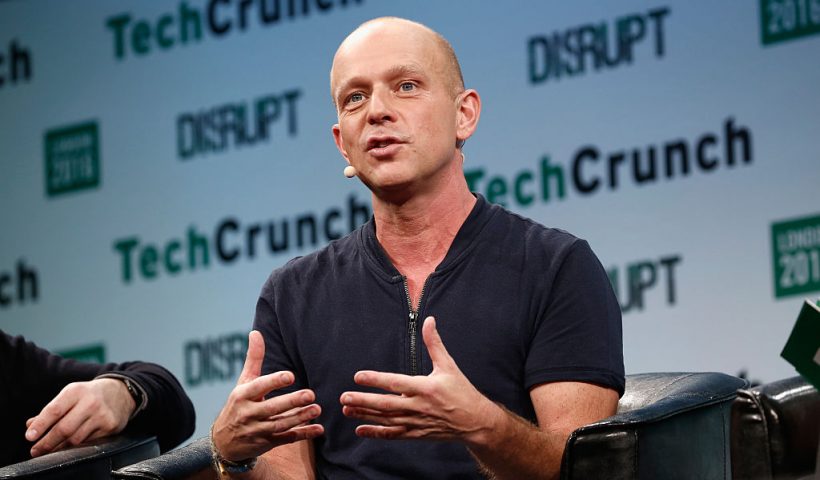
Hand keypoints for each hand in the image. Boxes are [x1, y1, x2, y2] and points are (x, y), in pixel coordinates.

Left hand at [26, 377, 135, 456]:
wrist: (122, 392)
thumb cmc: (90, 394)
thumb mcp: (71, 394)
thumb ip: (52, 409)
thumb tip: (31, 425)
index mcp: (76, 391)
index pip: (54, 410)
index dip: (40, 425)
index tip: (30, 436)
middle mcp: (90, 402)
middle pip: (64, 428)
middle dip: (47, 442)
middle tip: (36, 450)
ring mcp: (102, 415)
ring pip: (76, 439)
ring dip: (60, 447)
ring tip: (50, 450)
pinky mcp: (110, 426)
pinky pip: (89, 442)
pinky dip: (77, 447)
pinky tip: (70, 447)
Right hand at [211, 330, 323, 461]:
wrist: (223, 442)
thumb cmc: (238, 405)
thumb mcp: (242, 382)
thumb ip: (253, 359)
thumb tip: (256, 332)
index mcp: (242, 395)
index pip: (258, 387)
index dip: (274, 381)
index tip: (290, 376)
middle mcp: (248, 413)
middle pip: (272, 408)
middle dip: (291, 402)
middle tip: (310, 394)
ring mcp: (257, 431)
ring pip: (280, 424)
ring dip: (300, 418)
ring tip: (316, 409)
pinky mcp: (266, 443)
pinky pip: (286, 439)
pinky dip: (303, 435)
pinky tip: (319, 429)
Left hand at [340, 317, 499, 445]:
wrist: (475, 422)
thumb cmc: (462, 391)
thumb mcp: (449, 366)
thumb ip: (435, 344)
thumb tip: (429, 321)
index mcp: (426, 388)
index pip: (396, 383)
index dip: (376, 379)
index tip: (358, 376)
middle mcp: (419, 406)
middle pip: (386, 404)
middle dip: (364, 400)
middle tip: (344, 396)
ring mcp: (416, 422)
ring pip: (386, 419)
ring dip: (365, 414)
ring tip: (347, 408)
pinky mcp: (416, 434)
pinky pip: (393, 434)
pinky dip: (376, 432)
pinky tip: (360, 429)